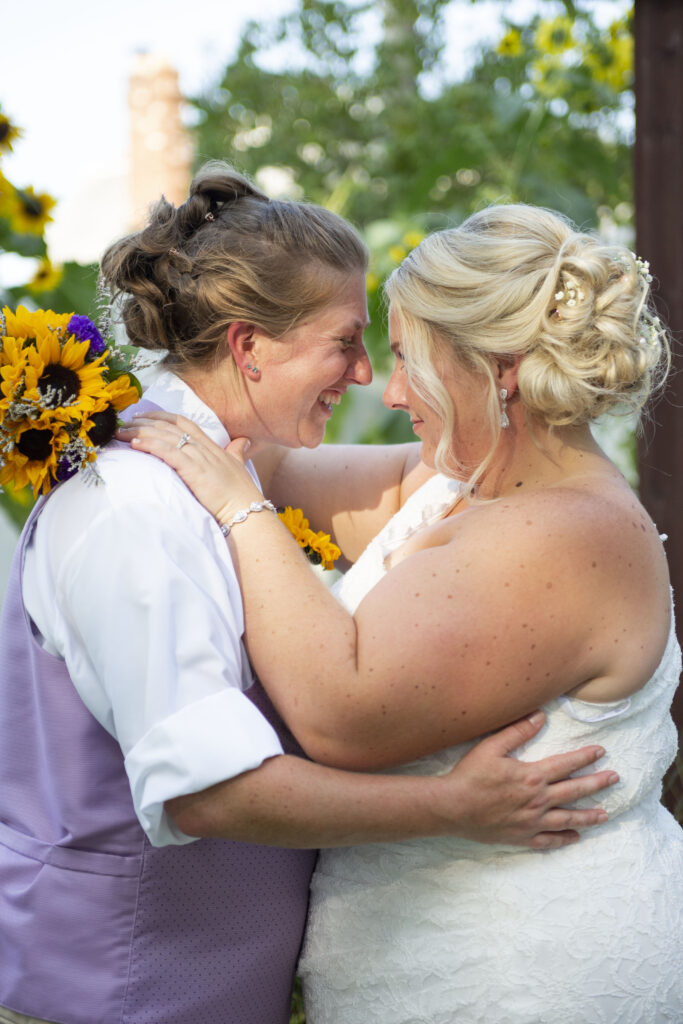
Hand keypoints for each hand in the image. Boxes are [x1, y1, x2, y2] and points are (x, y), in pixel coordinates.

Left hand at [116, 412, 261, 524]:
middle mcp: (203, 448)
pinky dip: (150, 445)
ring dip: (140, 432)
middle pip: (169, 426)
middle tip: (126, 422)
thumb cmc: (242, 494)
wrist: (246, 511)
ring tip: (122, 432)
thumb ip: (237, 452)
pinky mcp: (193, 470)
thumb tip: (243, 441)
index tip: (144, 416)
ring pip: (165, 436)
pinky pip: (168, 452)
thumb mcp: (238, 467)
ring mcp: (199, 458)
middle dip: (145, 422)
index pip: (183, 422)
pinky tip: (135, 444)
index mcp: (212, 446)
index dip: (162, 416)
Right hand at [433, 711, 617, 848]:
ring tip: (605, 814)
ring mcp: (532, 821)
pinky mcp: (522, 836)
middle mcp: (538, 800)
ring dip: (589, 815)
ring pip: (568, 818)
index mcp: (532, 776)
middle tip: (615, 779)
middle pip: (574, 790)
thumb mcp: (491, 747)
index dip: (585, 757)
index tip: (601, 752)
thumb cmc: (470, 775)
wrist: (453, 807)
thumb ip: (518, 732)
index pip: (566, 764)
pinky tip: (576, 837)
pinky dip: (565, 839)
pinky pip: (550, 840)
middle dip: (597, 783)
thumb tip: (540, 716)